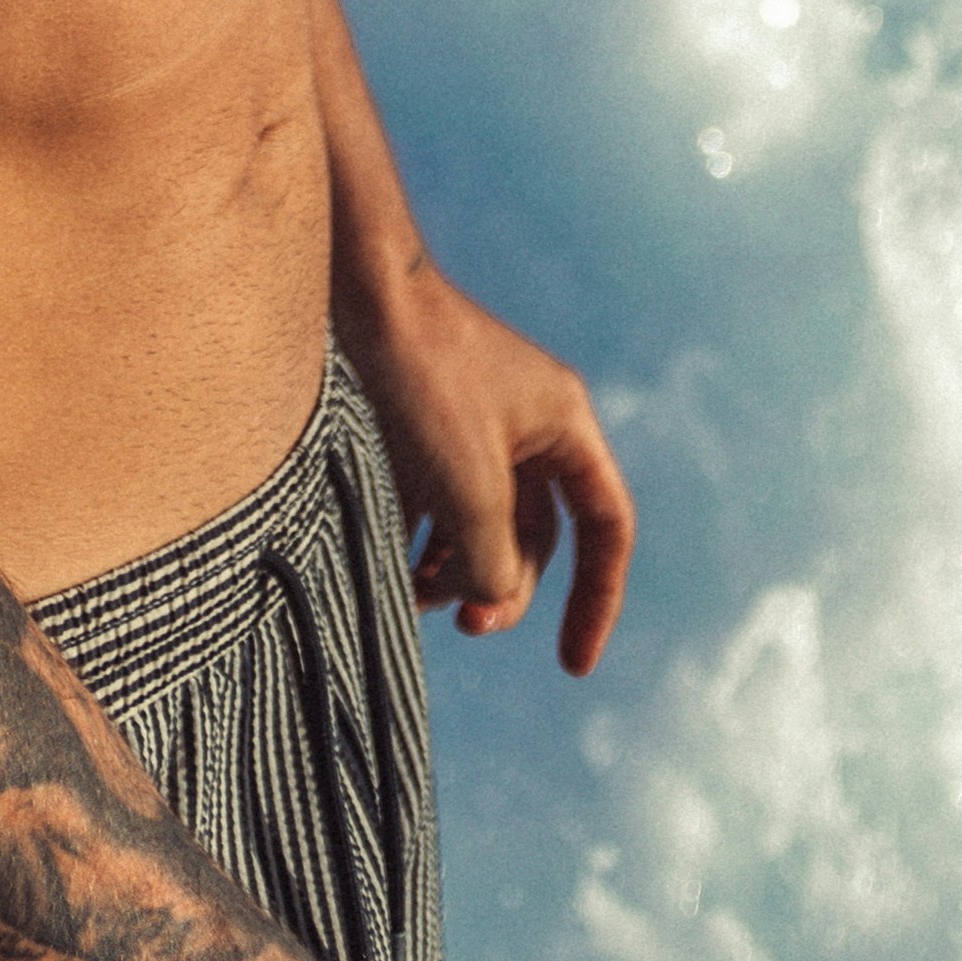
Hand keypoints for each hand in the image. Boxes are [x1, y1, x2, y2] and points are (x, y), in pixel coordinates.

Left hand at [338, 252, 634, 671]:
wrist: (356, 295)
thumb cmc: (423, 380)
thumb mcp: (470, 487)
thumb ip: (493, 558)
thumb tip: (488, 597)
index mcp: (564, 428)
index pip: (605, 528)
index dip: (597, 599)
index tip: (572, 665)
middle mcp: (529, 428)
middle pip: (536, 540)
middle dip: (504, 590)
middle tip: (464, 625)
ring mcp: (474, 428)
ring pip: (481, 526)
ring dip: (456, 575)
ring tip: (414, 600)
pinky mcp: (422, 430)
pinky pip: (436, 506)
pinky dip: (419, 543)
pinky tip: (388, 569)